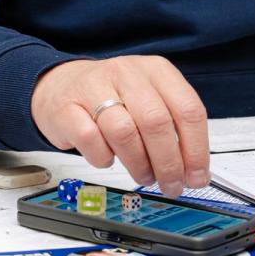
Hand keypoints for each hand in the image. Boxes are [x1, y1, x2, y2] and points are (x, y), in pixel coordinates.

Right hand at [30, 56, 209, 195]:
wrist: (57, 85)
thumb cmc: (109, 97)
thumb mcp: (148, 100)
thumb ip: (173, 129)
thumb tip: (194, 170)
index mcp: (155, 70)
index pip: (188, 109)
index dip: (196, 149)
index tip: (197, 176)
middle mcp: (126, 74)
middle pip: (157, 122)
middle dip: (169, 163)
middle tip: (171, 184)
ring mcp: (94, 88)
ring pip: (125, 132)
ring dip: (139, 164)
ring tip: (144, 175)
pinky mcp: (67, 108)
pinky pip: (91, 140)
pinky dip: (103, 158)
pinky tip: (108, 159)